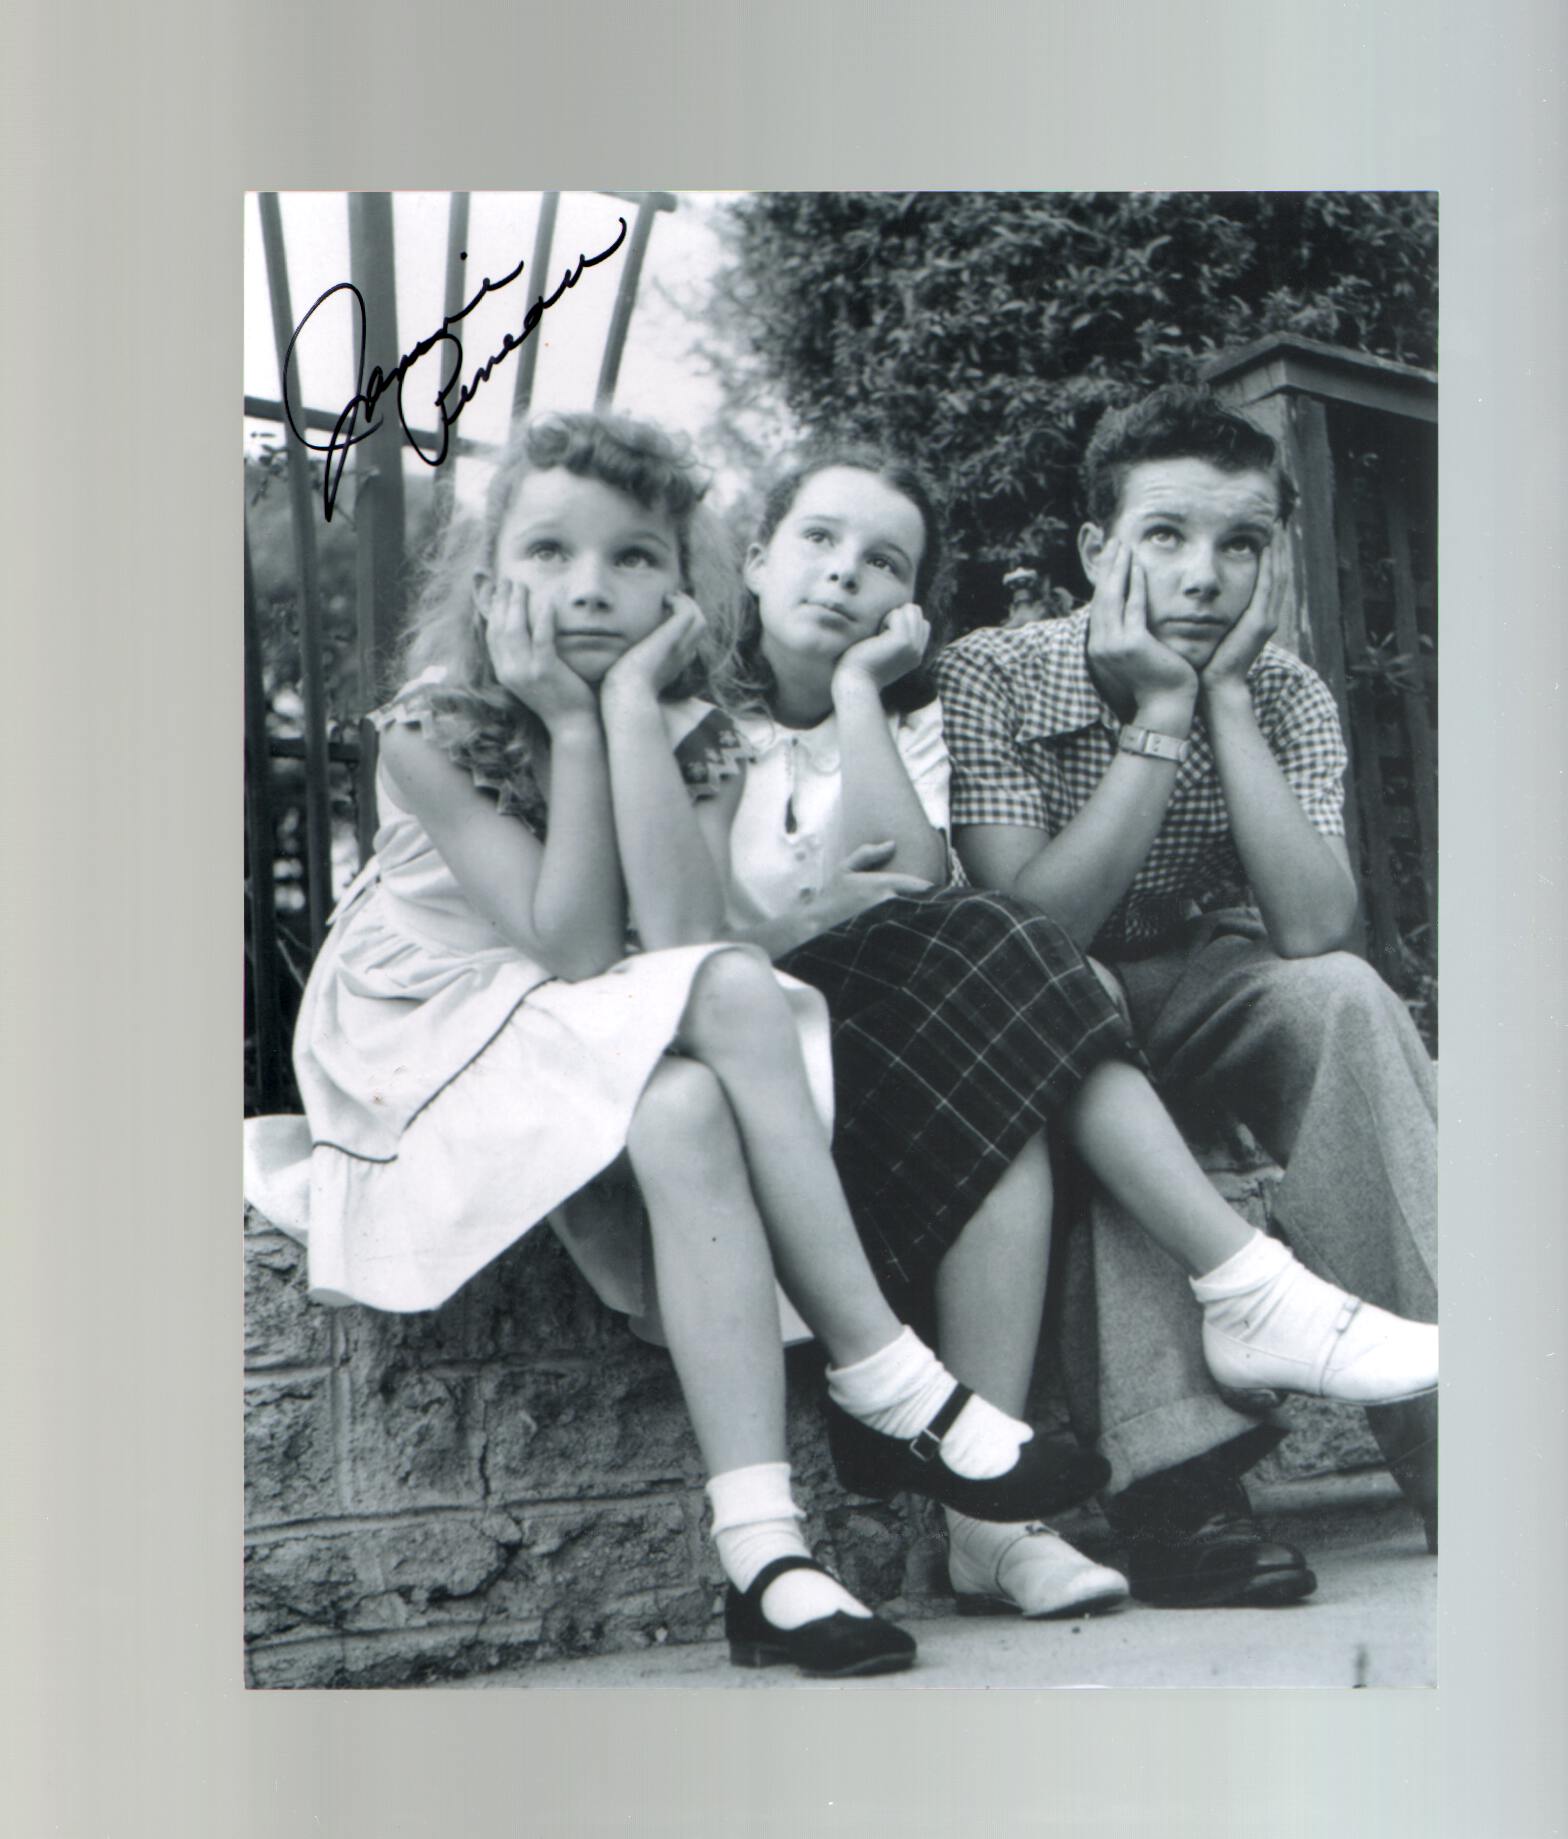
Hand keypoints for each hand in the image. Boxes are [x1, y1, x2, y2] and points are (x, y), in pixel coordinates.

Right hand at [483, 580, 599, 728]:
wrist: (571, 726)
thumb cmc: (557, 699)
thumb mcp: (533, 677)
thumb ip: (525, 656)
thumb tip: (526, 633)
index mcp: (504, 672)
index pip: (492, 635)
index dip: (492, 610)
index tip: (497, 590)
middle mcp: (509, 671)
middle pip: (500, 628)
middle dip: (502, 600)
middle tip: (508, 579)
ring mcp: (525, 672)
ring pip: (515, 630)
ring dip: (518, 603)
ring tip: (522, 585)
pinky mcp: (545, 671)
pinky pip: (541, 638)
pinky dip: (543, 618)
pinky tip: (547, 601)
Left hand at [602, 592, 706, 705]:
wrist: (629, 695)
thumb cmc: (623, 690)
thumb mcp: (630, 676)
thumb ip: (631, 665)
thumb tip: (614, 664)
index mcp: (674, 664)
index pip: (688, 640)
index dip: (679, 624)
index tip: (663, 613)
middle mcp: (682, 655)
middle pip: (698, 627)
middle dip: (687, 609)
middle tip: (668, 599)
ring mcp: (679, 647)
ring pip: (698, 619)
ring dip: (686, 603)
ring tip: (668, 597)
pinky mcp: (672, 638)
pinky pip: (688, 613)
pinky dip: (679, 602)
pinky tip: (663, 599)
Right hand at [807, 840, 934, 930]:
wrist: (817, 924)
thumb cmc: (833, 895)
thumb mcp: (845, 869)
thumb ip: (868, 853)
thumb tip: (892, 844)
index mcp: (882, 885)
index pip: (919, 885)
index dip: (928, 888)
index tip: (930, 889)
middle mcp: (888, 903)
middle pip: (921, 903)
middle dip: (927, 902)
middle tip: (932, 903)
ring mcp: (886, 922)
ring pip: (914, 918)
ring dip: (919, 917)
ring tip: (922, 917)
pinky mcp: (883, 936)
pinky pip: (904, 932)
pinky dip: (908, 930)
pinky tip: (907, 931)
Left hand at [832, 603, 930, 697]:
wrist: (856, 684)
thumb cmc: (860, 669)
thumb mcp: (882, 654)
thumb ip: (892, 640)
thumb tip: (893, 618)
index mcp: (915, 656)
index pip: (922, 623)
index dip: (903, 620)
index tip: (884, 636)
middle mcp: (918, 651)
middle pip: (917, 613)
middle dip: (898, 615)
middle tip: (880, 635)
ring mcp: (913, 646)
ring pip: (911, 610)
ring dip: (891, 616)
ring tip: (879, 635)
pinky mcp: (903, 641)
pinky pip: (898, 613)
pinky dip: (885, 619)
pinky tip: (876, 637)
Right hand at [1085, 540, 1197, 722]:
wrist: (1165, 708)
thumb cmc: (1156, 684)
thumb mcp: (1136, 657)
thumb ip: (1130, 636)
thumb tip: (1133, 616)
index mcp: (1099, 647)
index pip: (1100, 605)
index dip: (1104, 579)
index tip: (1112, 558)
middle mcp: (1100, 644)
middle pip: (1101, 596)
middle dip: (1108, 567)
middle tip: (1114, 542)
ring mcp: (1113, 645)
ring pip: (1113, 597)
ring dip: (1118, 569)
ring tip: (1123, 546)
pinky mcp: (1132, 644)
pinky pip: (1133, 606)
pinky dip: (1135, 584)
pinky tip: (1138, 566)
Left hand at [1201, 532, 1284, 699]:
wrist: (1217, 686)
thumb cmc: (1210, 662)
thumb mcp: (1216, 632)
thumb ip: (1216, 615)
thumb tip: (1201, 598)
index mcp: (1257, 619)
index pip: (1266, 581)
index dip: (1268, 559)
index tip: (1263, 536)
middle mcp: (1266, 616)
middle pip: (1277, 574)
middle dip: (1277, 550)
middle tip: (1275, 525)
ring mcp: (1266, 619)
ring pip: (1276, 577)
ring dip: (1276, 552)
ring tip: (1275, 529)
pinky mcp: (1259, 622)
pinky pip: (1267, 586)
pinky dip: (1269, 566)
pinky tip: (1266, 547)